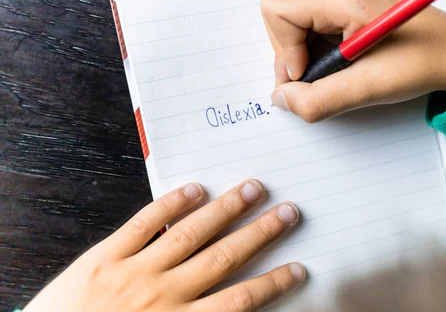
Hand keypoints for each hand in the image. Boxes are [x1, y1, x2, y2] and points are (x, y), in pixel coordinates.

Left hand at [24, 180, 303, 311]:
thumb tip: (232, 310)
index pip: (241, 300)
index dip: (274, 282)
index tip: (297, 267)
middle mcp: (164, 296)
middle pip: (225, 258)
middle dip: (261, 233)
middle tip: (288, 212)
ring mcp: (133, 273)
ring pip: (190, 235)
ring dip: (225, 210)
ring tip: (252, 189)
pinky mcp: (104, 258)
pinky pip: (143, 224)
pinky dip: (169, 204)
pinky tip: (193, 190)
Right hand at [261, 0, 445, 121]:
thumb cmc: (423, 62)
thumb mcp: (368, 89)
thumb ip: (318, 100)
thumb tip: (282, 99)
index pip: (277, 11)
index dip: (284, 50)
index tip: (307, 76)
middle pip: (280, 11)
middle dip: (289, 51)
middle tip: (318, 77)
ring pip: (291, 15)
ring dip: (302, 50)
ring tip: (335, 68)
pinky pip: (309, 17)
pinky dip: (314, 44)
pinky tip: (340, 59)